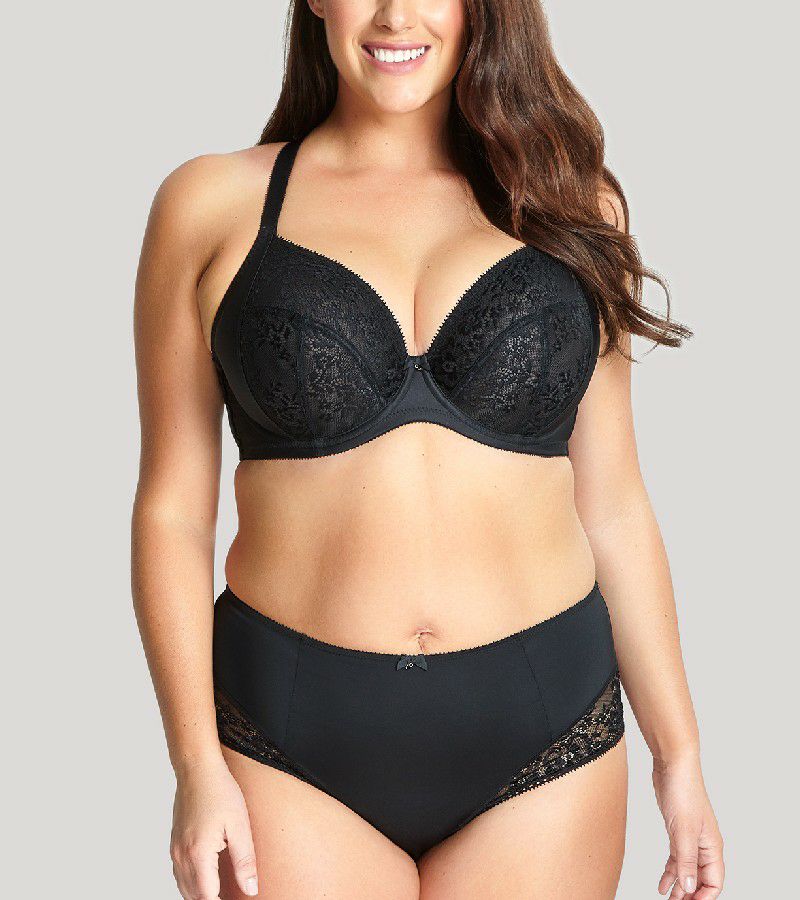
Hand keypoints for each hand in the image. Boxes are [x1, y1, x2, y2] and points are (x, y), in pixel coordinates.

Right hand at [170, 756, 258, 898]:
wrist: (197, 769)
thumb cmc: (219, 790)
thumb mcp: (240, 826)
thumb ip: (245, 861)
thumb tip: (250, 889)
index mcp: (198, 855)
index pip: (207, 897)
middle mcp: (182, 856)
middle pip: (193, 895)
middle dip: (210, 899)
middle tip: (230, 896)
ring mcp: (175, 850)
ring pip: (184, 887)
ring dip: (200, 894)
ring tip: (220, 893)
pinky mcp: (174, 843)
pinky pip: (179, 873)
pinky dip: (191, 883)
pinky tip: (206, 878)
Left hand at [652, 755, 724, 898]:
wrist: (672, 765)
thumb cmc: (683, 791)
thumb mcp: (683, 831)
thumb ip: (685, 861)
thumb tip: (688, 888)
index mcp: (712, 846)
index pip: (714, 882)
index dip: (703, 897)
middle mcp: (704, 844)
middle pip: (701, 879)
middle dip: (690, 895)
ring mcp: (691, 837)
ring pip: (687, 870)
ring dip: (679, 886)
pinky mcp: (677, 830)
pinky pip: (677, 858)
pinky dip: (670, 871)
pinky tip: (663, 882)